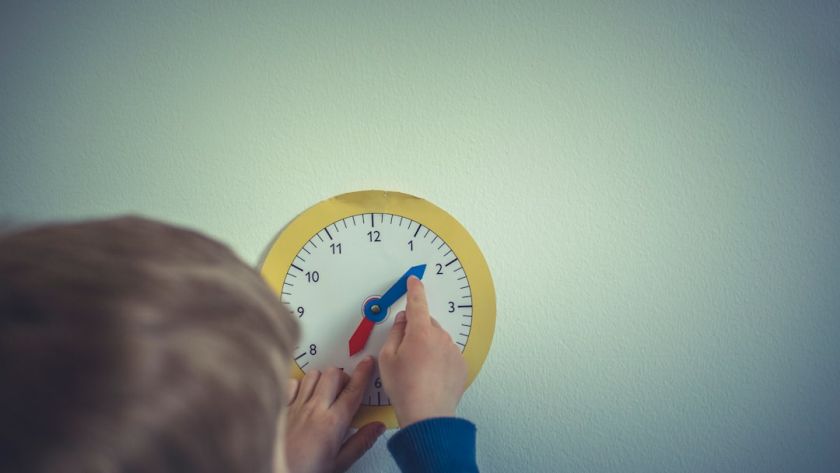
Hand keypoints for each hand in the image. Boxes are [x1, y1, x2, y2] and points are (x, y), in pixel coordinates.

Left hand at [284, 357, 384, 472]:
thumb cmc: (306, 472)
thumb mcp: (339, 463)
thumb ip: (360, 443)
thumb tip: (378, 426)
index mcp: (333, 423)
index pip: (353, 390)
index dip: (363, 373)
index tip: (368, 362)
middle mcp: (314, 409)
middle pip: (333, 374)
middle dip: (343, 377)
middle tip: (346, 391)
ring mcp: (295, 406)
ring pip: (313, 375)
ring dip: (322, 379)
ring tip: (325, 393)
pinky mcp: (281, 408)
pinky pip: (292, 383)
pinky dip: (300, 385)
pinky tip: (304, 397)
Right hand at [378, 276, 467, 426]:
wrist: (427, 414)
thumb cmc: (405, 388)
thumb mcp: (387, 358)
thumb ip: (395, 333)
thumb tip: (403, 320)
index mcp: (420, 332)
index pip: (417, 302)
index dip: (415, 289)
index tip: (414, 281)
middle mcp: (440, 337)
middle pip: (426, 323)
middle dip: (416, 331)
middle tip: (405, 353)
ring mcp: (453, 351)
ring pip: (437, 339)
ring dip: (428, 346)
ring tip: (417, 370)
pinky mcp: (461, 365)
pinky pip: (447, 354)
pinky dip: (439, 359)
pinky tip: (429, 375)